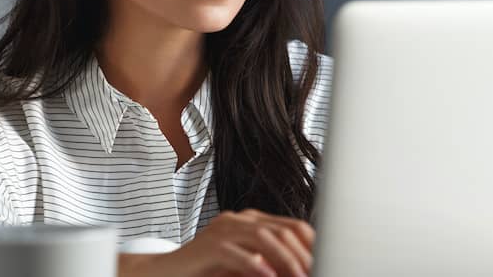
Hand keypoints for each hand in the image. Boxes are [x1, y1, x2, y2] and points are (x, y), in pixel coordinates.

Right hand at [118, 209, 314, 276]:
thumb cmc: (207, 271)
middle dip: (303, 254)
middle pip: (282, 230)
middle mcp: (240, 220)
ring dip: (286, 261)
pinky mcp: (210, 245)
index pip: (292, 227)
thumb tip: (302, 270)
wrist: (166, 272)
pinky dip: (256, 265)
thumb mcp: (246, 265)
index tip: (326, 261)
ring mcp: (224, 229)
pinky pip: (238, 252)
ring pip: (264, 239)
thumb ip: (270, 264)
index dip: (312, 245)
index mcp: (251, 221)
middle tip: (317, 270)